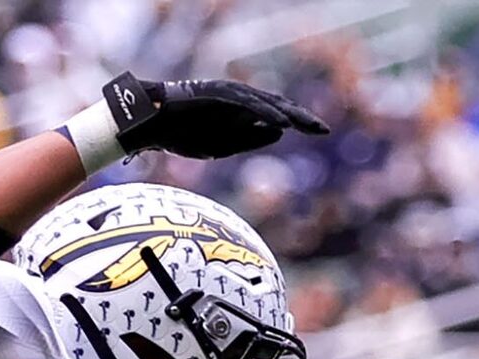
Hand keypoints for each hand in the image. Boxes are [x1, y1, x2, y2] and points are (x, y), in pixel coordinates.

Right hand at [105, 73, 328, 160]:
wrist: (154, 124)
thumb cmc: (184, 134)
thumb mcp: (224, 145)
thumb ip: (250, 138)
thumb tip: (279, 133)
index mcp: (242, 112)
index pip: (277, 115)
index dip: (299, 122)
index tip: (320, 131)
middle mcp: (239, 99)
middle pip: (278, 106)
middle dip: (302, 118)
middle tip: (324, 130)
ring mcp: (229, 95)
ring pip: (266, 103)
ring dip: (289, 114)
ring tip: (309, 126)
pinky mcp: (219, 95)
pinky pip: (246, 104)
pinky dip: (265, 112)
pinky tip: (281, 121)